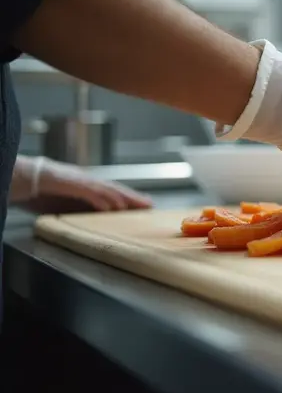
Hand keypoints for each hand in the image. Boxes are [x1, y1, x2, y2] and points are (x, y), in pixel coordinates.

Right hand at [14, 156, 152, 211]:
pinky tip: (111, 207)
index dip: (129, 197)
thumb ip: (80, 207)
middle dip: (133, 197)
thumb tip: (96, 216)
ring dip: (122, 198)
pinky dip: (101, 199)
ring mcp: (78, 180)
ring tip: (137, 205)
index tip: (144, 205)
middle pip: (114, 188)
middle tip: (149, 205)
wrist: (22, 176)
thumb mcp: (64, 201)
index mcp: (86, 184)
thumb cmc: (40, 190)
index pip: (112, 191)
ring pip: (106, 189)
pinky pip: (89, 192)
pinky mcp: (69, 183)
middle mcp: (86, 180)